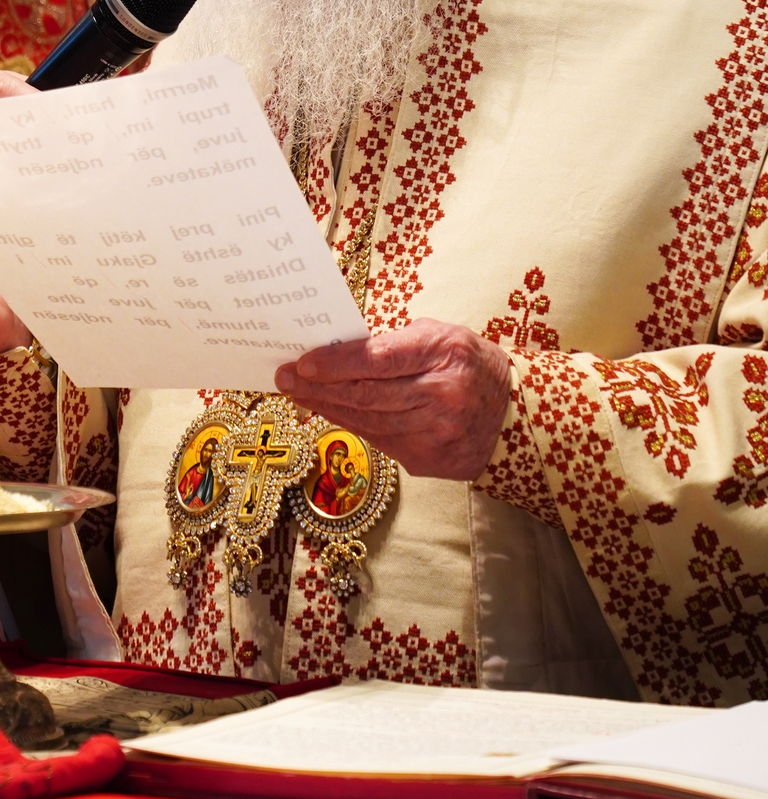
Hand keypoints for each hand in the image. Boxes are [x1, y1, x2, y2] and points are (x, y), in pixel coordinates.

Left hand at [274, 317, 511, 481]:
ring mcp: (436, 433)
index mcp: (444, 354)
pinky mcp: (429, 462)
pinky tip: (329, 412)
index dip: (337, 363)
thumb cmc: (469, 364)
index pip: (380, 359)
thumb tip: (338, 353)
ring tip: (298, 395)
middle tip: (284, 378)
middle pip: (367, 395)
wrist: (513, 416)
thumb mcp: (441, 337)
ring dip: (326, 408)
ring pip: (367, 422)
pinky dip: (351, 425)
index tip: (302, 362)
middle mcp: (442, 396)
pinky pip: (379, 441)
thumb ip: (395, 344)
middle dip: (318, 387)